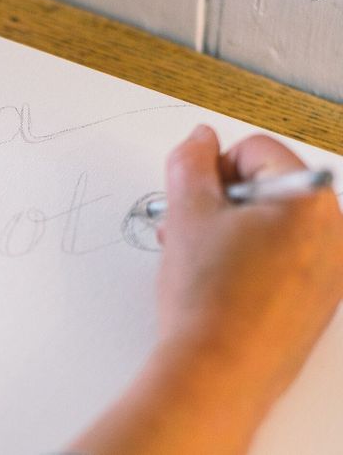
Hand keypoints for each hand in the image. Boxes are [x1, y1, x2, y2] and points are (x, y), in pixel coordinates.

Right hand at [72, 125, 342, 453]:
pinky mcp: (314, 302)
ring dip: (227, 230)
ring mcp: (327, 273)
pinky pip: (279, 259)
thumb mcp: (186, 211)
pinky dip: (245, 259)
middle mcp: (332, 236)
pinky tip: (214, 280)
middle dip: (219, 201)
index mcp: (309, 203)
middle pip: (265, 188)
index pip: (255, 149)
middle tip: (190, 225)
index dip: (213, 167)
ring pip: (269, 224)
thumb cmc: (209, 299)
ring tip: (195, 256)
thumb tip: (199, 139)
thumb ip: (190, 160)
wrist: (216, 374)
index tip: (194, 196)